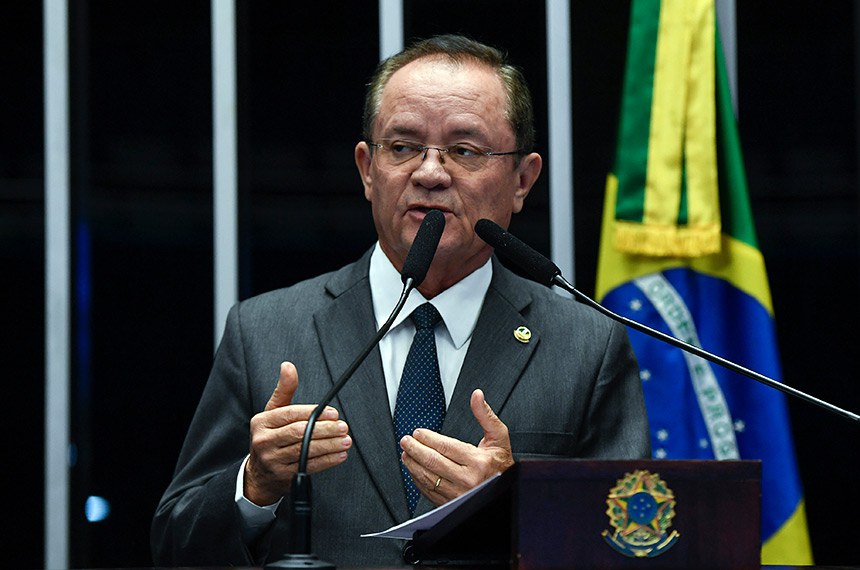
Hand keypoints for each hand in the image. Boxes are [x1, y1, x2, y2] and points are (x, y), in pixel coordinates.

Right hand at [244, 362, 351, 504]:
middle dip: (324, 430)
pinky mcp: (283, 476)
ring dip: (329, 445)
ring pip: (305, 450)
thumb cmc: (270, 436)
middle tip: (343, 426)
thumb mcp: (273, 412)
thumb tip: (288, 366)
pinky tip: (340, 454)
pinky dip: (327, 460)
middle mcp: (264, 441)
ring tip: (346, 440)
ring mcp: (272, 460)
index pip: (289, 414)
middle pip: (298, 433)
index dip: (313, 413)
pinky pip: (309, 466)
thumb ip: (285, 390)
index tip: (333, 412)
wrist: (259, 473)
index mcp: (261, 422)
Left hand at [400, 389, 513, 505]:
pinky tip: (414, 470)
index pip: (446, 447)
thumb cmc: (502, 463)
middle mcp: (468, 479)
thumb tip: (476, 396)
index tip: (418, 433)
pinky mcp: (453, 504)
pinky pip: (430, 492)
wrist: (507, 490)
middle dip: (416, 450)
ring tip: (406, 454)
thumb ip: (485, 415)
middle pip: (434, 462)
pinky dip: (418, 480)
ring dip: (413, 465)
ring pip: (429, 478)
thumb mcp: (498, 437)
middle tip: (406, 441)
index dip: (428, 438)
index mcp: (479, 461)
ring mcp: (459, 494)